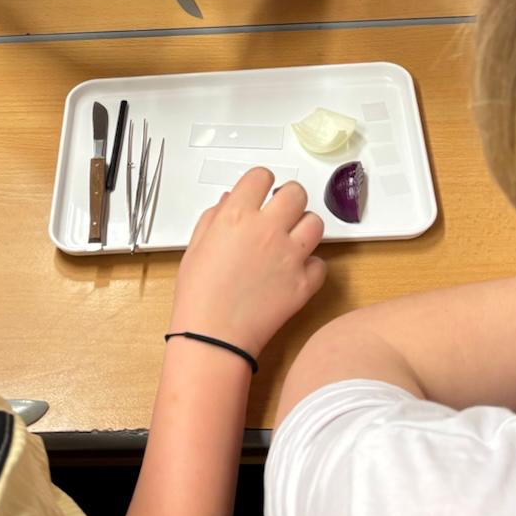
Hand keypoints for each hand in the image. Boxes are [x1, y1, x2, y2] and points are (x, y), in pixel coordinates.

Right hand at [169, 169, 324, 358]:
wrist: (213, 338)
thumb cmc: (198, 296)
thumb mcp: (195, 247)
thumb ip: (213, 218)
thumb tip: (228, 201)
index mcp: (236, 216)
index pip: (262, 176)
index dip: (261, 184)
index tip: (260, 193)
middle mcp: (267, 229)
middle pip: (296, 193)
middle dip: (289, 200)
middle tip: (280, 214)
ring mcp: (290, 256)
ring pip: (315, 223)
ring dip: (304, 228)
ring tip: (290, 242)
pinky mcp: (304, 282)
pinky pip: (320, 263)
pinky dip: (311, 266)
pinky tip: (294, 272)